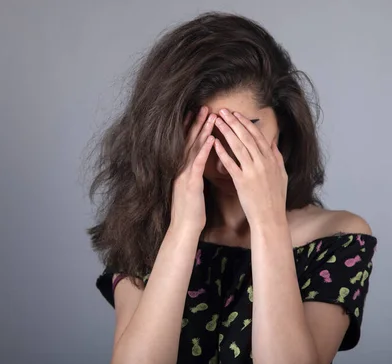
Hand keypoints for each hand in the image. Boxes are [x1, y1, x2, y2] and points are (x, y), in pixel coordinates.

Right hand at [170, 106, 215, 232]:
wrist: (184, 228)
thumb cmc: (191, 212)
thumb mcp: (192, 190)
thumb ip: (194, 175)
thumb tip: (200, 165)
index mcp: (182, 170)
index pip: (187, 145)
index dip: (192, 128)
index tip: (198, 113)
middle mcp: (181, 169)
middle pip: (188, 142)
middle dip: (196, 123)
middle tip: (204, 107)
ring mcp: (184, 175)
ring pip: (193, 148)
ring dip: (201, 131)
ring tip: (210, 116)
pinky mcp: (190, 184)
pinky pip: (197, 164)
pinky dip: (204, 151)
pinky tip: (211, 140)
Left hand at [213, 109, 287, 225]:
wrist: (270, 218)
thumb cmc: (275, 199)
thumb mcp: (282, 175)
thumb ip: (277, 157)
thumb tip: (273, 142)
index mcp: (272, 160)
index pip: (258, 136)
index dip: (246, 123)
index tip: (236, 114)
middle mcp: (263, 162)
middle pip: (246, 137)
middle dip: (234, 122)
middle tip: (222, 110)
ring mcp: (253, 171)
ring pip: (238, 146)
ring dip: (226, 132)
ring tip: (216, 121)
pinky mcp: (242, 182)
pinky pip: (230, 164)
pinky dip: (222, 152)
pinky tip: (213, 143)